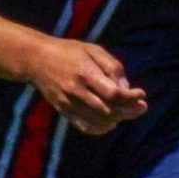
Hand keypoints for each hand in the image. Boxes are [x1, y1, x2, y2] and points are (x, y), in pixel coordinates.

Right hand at [26, 38, 146, 135]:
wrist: (36, 59)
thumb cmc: (69, 52)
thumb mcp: (93, 50)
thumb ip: (113, 68)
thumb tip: (126, 89)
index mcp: (85, 73)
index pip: (113, 94)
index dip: (131, 97)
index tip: (141, 93)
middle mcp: (76, 91)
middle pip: (108, 110)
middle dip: (130, 110)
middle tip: (142, 106)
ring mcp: (68, 103)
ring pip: (99, 121)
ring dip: (118, 119)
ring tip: (129, 112)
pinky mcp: (63, 111)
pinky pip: (85, 126)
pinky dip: (102, 127)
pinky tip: (112, 121)